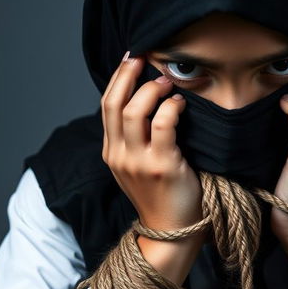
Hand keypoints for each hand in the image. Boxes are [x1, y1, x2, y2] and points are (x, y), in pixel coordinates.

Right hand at [101, 54, 206, 238]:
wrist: (171, 230)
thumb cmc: (161, 196)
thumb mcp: (136, 167)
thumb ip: (134, 140)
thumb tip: (145, 104)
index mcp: (112, 153)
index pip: (107, 107)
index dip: (117, 78)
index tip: (131, 59)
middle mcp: (119, 156)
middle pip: (115, 103)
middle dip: (128, 74)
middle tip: (146, 58)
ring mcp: (138, 162)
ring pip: (135, 111)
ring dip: (152, 89)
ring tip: (167, 82)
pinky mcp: (162, 166)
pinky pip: (163, 125)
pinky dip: (172, 108)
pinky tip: (180, 104)